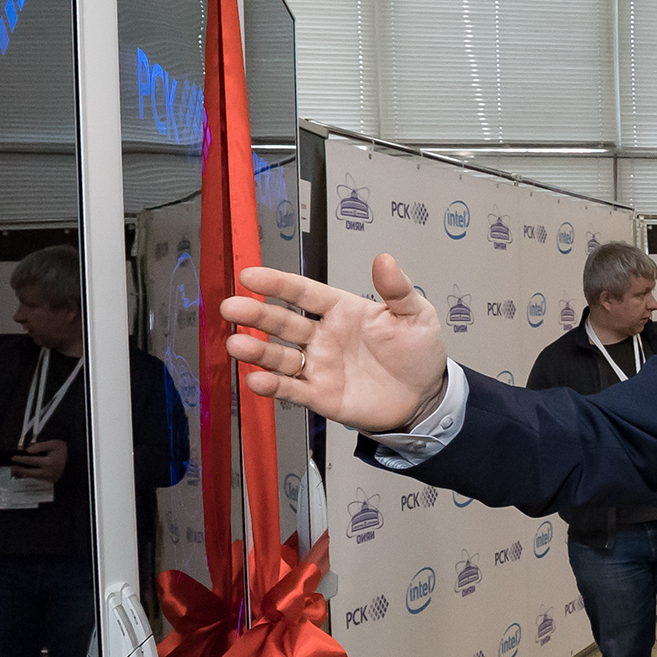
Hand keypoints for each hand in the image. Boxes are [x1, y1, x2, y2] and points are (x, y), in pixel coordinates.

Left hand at [10, 439, 67, 482]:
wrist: (76, 462)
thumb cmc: (65, 452)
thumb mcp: (54, 444)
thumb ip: (40, 446)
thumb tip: (28, 451)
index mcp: (49, 463)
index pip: (31, 461)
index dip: (20, 459)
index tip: (13, 457)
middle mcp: (47, 472)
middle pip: (29, 472)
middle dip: (19, 469)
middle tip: (12, 466)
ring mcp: (49, 478)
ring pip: (32, 477)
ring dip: (23, 473)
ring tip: (16, 469)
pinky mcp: (50, 480)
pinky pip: (37, 478)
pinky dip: (30, 475)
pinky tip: (25, 472)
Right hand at [220, 255, 447, 432]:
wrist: (426, 396)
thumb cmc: (418, 352)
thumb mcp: (416, 315)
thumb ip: (398, 290)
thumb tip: (384, 259)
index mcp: (342, 309)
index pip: (303, 292)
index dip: (277, 283)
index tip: (250, 276)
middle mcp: (323, 335)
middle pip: (282, 322)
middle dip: (255, 314)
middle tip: (231, 307)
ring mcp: (319, 365)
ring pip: (280, 356)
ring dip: (257, 351)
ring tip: (236, 346)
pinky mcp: (320, 394)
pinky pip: (291, 389)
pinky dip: (272, 386)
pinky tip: (256, 380)